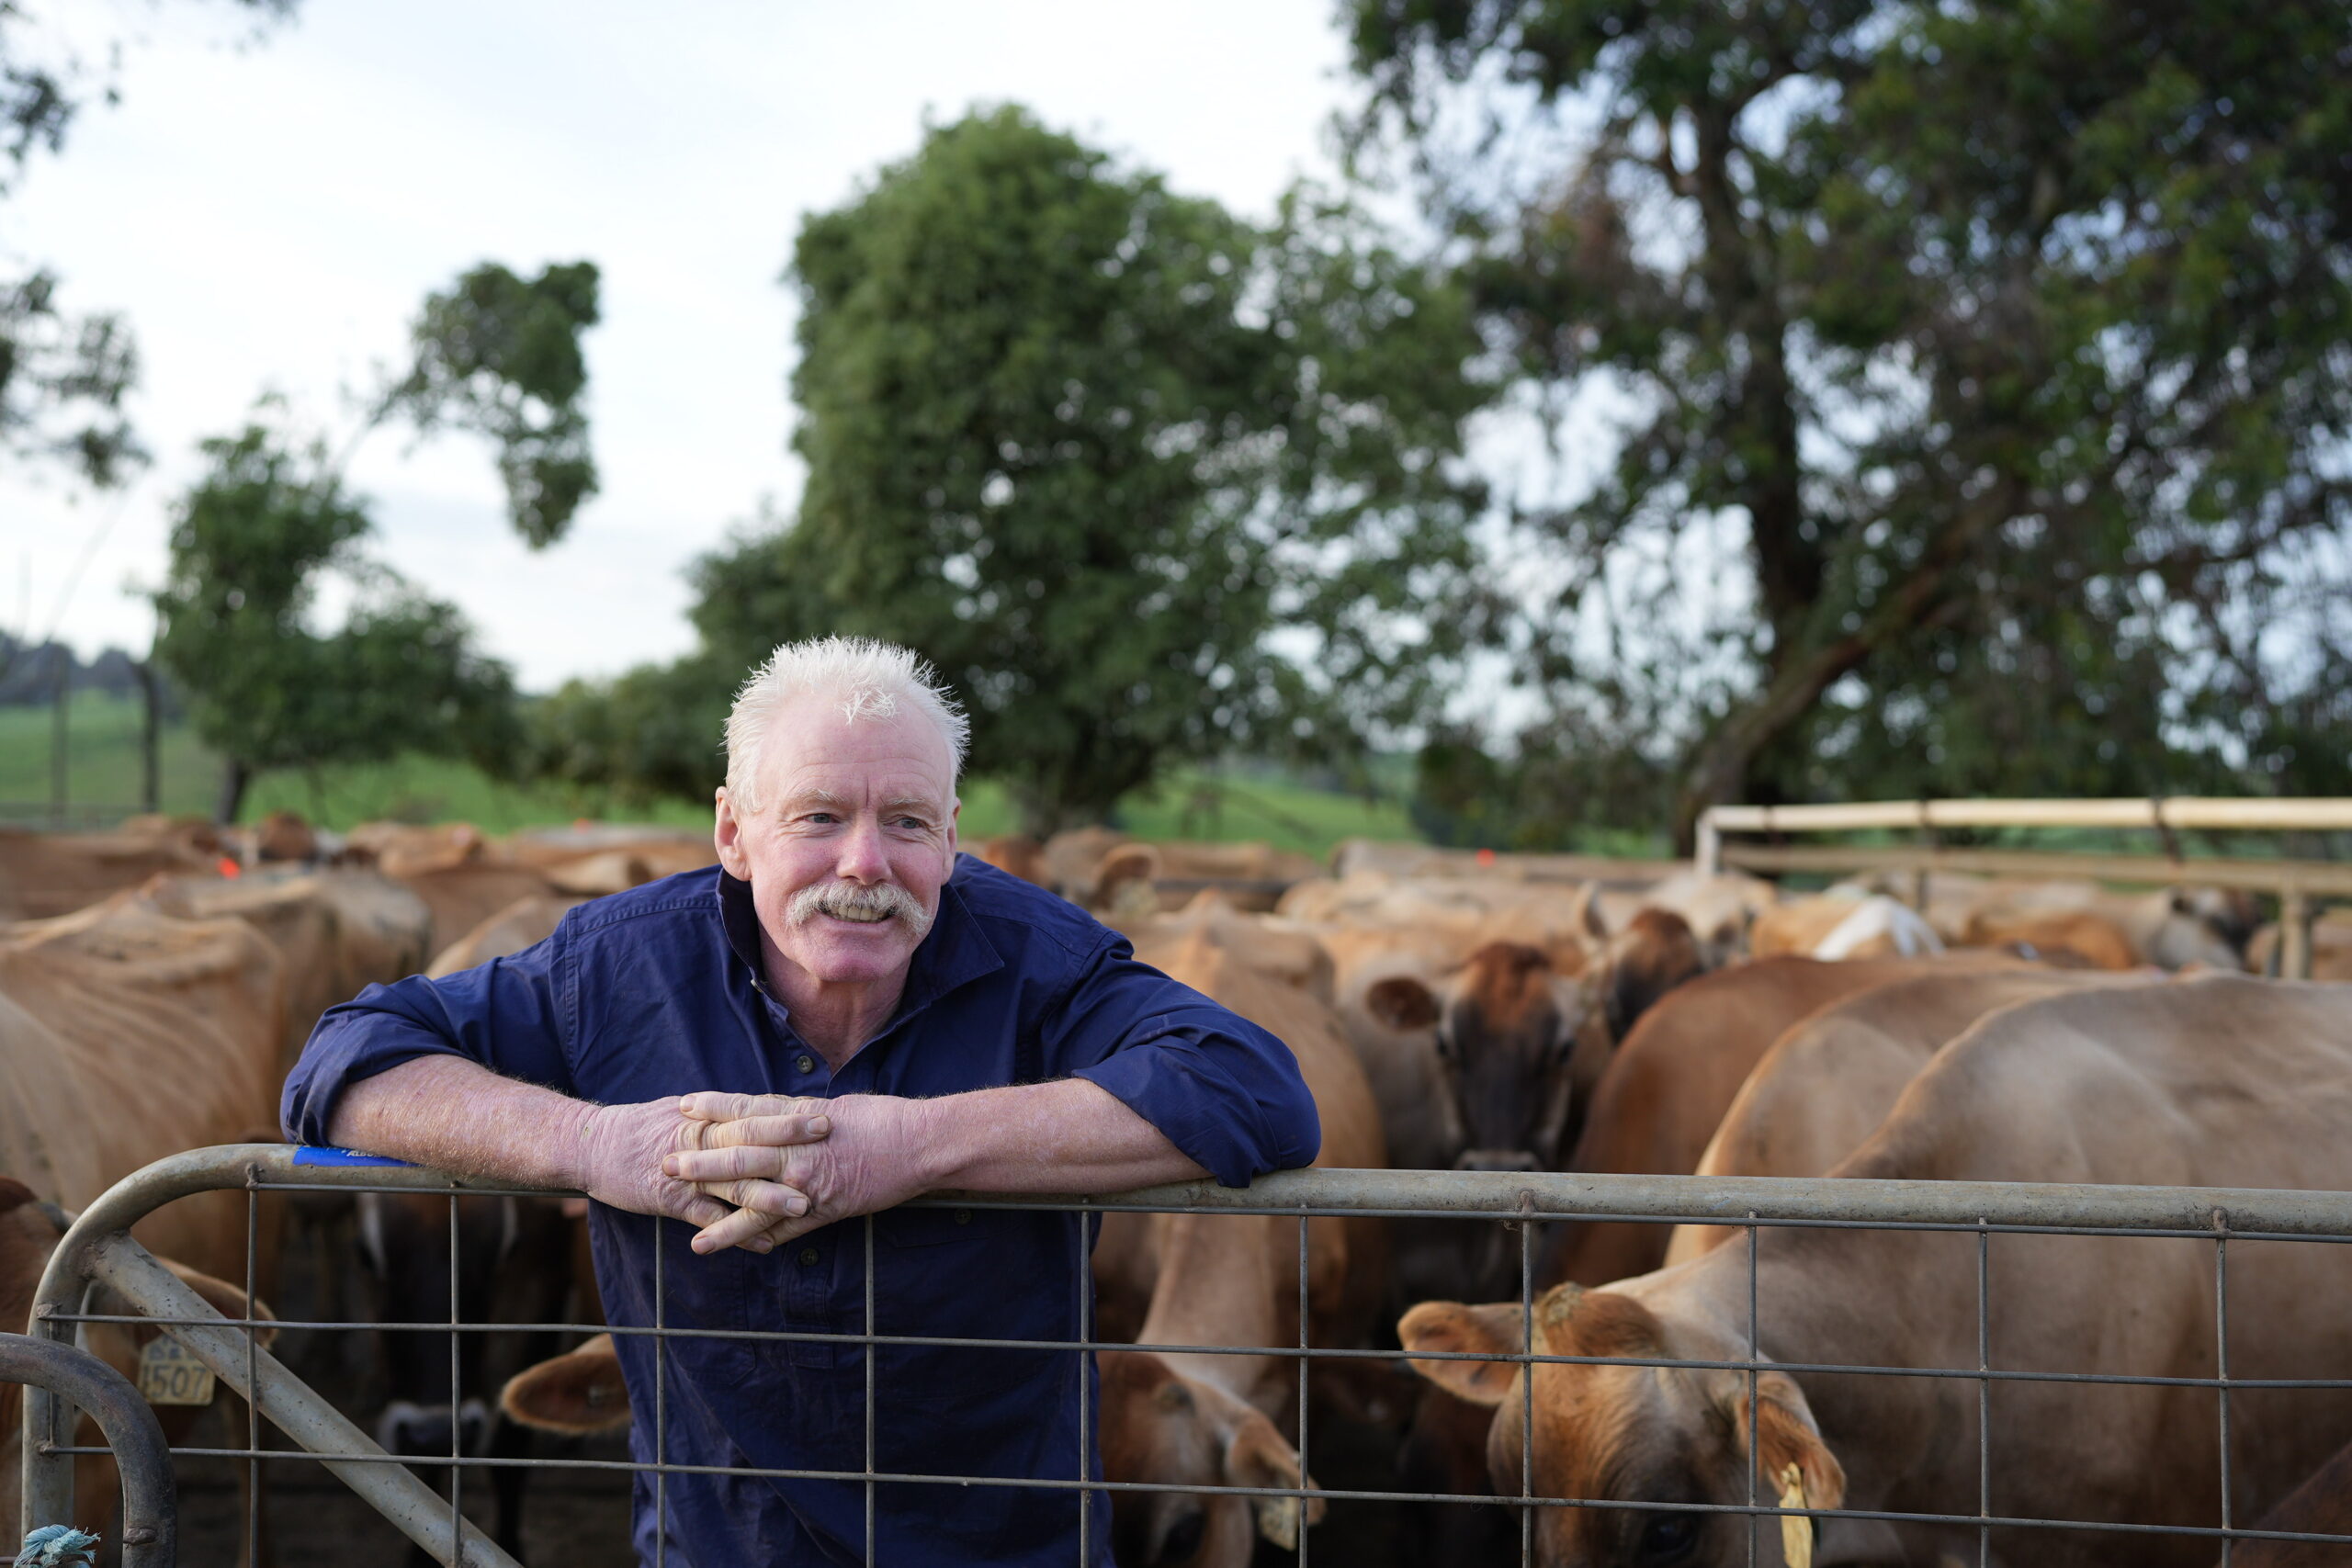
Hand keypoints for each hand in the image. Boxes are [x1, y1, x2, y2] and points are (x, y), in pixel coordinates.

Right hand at [571, 1096, 831, 1230]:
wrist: (592, 1145)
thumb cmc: (638, 1128)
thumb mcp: (680, 1113)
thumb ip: (717, 1116)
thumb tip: (753, 1111)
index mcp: (705, 1118)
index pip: (754, 1113)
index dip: (789, 1114)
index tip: (824, 1114)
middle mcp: (700, 1141)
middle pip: (751, 1140)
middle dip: (791, 1141)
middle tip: (828, 1144)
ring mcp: (687, 1172)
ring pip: (734, 1183)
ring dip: (770, 1195)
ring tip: (804, 1205)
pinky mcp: (670, 1200)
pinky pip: (708, 1218)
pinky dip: (735, 1233)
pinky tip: (763, 1245)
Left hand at [664, 1093, 935, 1254]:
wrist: (919, 1144)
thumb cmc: (883, 1119)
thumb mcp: (835, 1106)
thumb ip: (799, 1114)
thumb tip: (772, 1114)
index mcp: (799, 1118)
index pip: (747, 1110)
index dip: (714, 1108)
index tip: (684, 1105)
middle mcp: (797, 1150)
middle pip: (738, 1154)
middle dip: (699, 1159)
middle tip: (665, 1160)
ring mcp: (807, 1182)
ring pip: (752, 1196)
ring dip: (716, 1209)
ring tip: (686, 1220)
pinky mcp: (823, 1209)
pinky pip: (781, 1228)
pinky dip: (753, 1238)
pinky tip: (728, 1248)